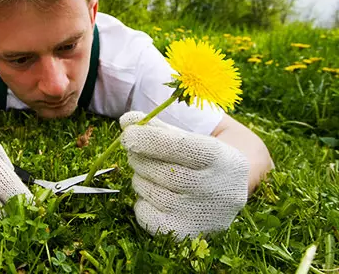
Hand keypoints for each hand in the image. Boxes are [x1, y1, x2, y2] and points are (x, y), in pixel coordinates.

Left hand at [119, 111, 248, 238]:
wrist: (229, 190)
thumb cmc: (201, 158)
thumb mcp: (188, 137)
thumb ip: (156, 127)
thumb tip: (125, 121)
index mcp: (221, 159)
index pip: (179, 147)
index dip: (149, 139)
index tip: (128, 134)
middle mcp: (216, 189)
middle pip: (162, 171)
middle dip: (140, 158)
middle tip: (135, 152)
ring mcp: (201, 215)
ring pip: (151, 192)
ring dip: (139, 178)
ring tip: (149, 173)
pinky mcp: (185, 233)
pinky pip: (145, 216)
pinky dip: (141, 202)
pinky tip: (153, 194)